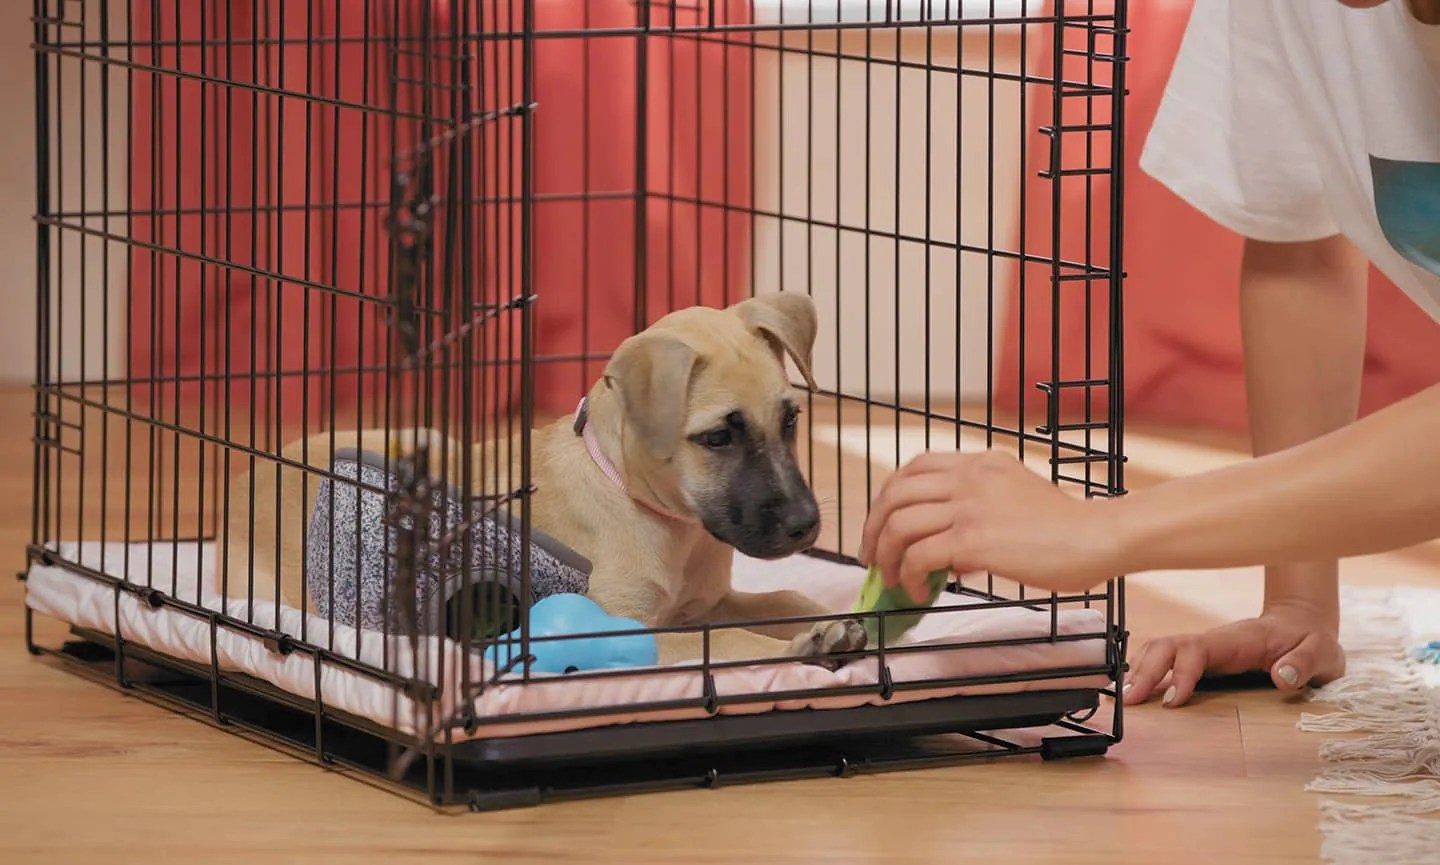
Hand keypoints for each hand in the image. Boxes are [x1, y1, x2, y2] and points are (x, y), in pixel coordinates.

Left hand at [857, 450, 1121, 601]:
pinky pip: (919, 555)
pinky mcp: (974, 537)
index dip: (889, 497)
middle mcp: (969, 476)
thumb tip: (946, 554)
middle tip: (871, 557)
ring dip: (886, 555)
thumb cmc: (1067, 528)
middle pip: (895, 493)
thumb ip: (980, 513)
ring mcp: (970, 504)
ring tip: (893, 580)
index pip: (915, 468)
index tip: (883, 525)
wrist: (1099, 537)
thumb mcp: (1016, 499)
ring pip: (899, 523)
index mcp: (980, 463)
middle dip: (874, 527)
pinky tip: (920, 590)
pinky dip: (909, 575)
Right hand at [1123, 603, 1346, 707]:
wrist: (1303, 623)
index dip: (1180, 672)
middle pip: (1165, 646)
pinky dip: (1145, 671)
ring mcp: (1204, 649)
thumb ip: (1304, 663)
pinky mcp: (1202, 659)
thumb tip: (1281, 677)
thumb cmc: (1311, 640)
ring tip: (1123, 697)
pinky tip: (1135, 689)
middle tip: (1128, 701)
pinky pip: (1166, 660)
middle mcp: (1213, 642)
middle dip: (1144, 670)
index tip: (1172, 701)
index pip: (1196, 649)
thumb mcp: (1322, 653)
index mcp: (1236, 639)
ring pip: (1159, 650)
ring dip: (1139, 670)